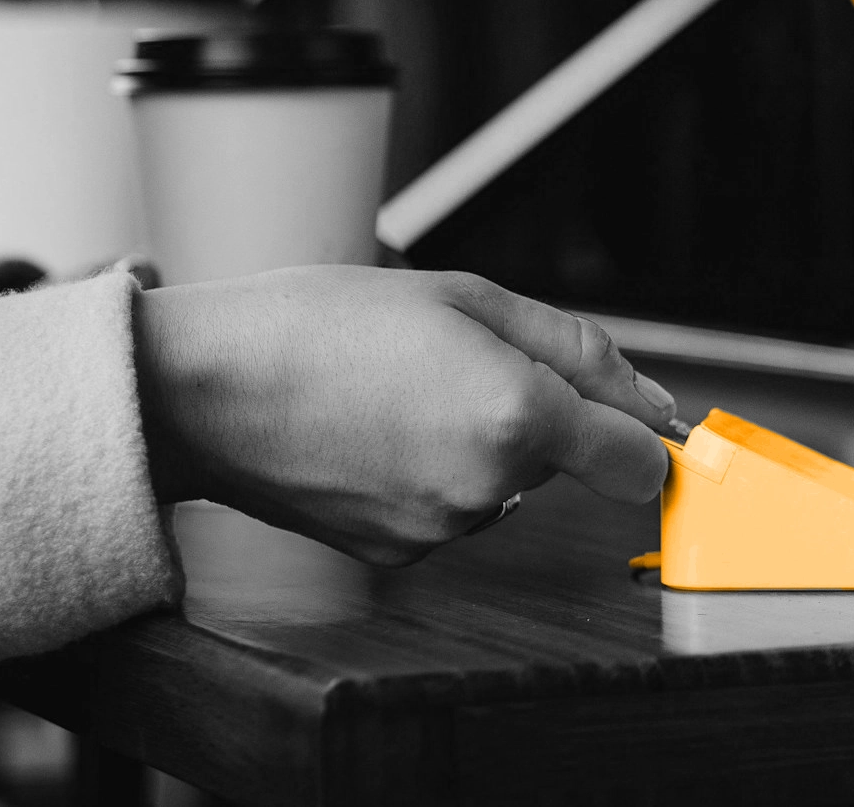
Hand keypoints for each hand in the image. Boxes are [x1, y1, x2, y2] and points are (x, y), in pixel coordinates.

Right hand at [133, 267, 676, 564]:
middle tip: (455, 358)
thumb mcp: (465, 297)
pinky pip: (453, 508)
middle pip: (565, 459)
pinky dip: (433, 472)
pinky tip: (376, 432)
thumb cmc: (319, 325)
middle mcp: (486, 489)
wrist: (201, 389)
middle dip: (537, 411)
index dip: (643, 433)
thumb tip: (652, 400)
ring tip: (400, 390)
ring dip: (480, 440)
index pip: (639, 462)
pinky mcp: (398, 556)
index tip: (628, 413)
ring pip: (507, 483)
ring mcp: (440, 531)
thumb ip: (576, 349)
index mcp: (515, 416)